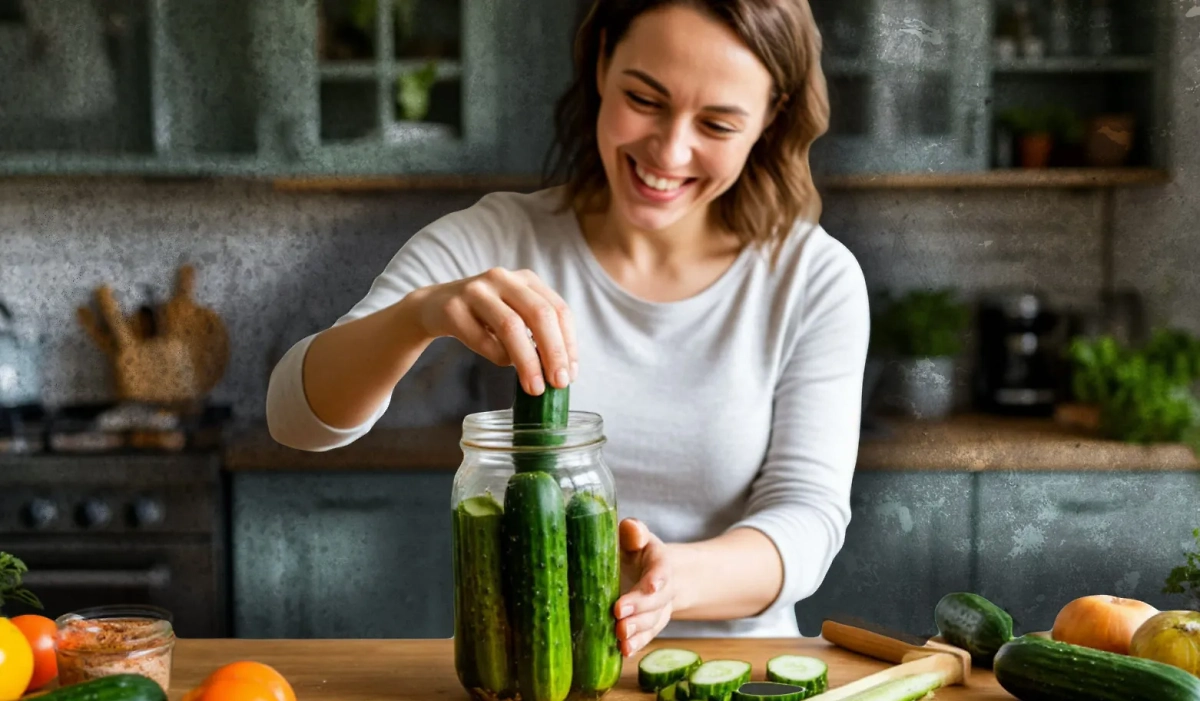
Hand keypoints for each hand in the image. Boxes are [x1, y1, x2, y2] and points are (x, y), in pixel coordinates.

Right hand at [412, 267, 577, 395]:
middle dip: (553, 353)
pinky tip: (503, 363)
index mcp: (526, 279)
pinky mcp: (453, 308)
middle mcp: (503, 278)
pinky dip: (498, 357)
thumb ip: (537, 333)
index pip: (559, 310)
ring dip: (527, 362)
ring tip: (534, 387)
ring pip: (511, 327)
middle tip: (558, 383)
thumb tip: (562, 371)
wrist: (433, 307)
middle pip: (539, 315)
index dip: (569, 344)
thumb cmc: (482, 316)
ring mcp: (476, 290)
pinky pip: (482, 339)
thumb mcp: (514, 313)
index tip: (570, 374)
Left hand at [613, 518, 674, 656]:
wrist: (651, 571)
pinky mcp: (650, 624)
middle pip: (656, 599)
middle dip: (640, 607)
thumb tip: (631, 527)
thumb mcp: (636, 536)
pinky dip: (637, 644)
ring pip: (652, 621)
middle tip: (619, 614)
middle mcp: (663, 587)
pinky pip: (647, 636)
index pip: (662, 568)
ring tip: (620, 636)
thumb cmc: (636, 548)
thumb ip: (634, 531)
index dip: (658, 578)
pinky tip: (624, 651)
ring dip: (638, 630)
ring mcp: (658, 608)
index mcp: (659, 560)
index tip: (651, 586)